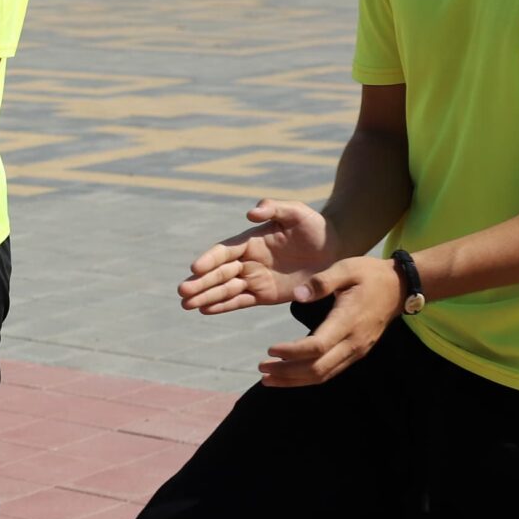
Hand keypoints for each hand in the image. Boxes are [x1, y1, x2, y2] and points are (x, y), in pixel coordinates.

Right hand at [179, 199, 338, 314]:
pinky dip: (223, 306)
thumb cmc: (315, 227)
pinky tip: (206, 310)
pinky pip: (240, 301)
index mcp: (250, 241)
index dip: (210, 259)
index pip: (224, 251)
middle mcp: (248, 260)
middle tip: (182, 292)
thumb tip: (251, 213)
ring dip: (206, 296)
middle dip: (200, 282)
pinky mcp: (264, 295)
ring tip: (186, 305)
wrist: (336, 250)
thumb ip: (274, 208)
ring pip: (226, 289)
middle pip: (219, 273)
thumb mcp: (297, 212)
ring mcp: (255, 279)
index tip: (195, 268)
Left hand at [259, 255, 402, 386]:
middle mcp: (353, 342)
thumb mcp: (346, 268)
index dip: (292, 352)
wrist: (399, 287)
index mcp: (348, 321)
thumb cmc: (369, 275)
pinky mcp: (356, 352)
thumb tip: (298, 295)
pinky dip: (308, 377)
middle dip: (287, 372)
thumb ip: (321, 281)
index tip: (270, 350)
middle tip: (261, 369)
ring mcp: (356, 350)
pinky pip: (330, 371)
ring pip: (324, 375)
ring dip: (295, 380)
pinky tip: (290, 376)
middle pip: (318, 368)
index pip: (317, 346)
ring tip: (268, 379)